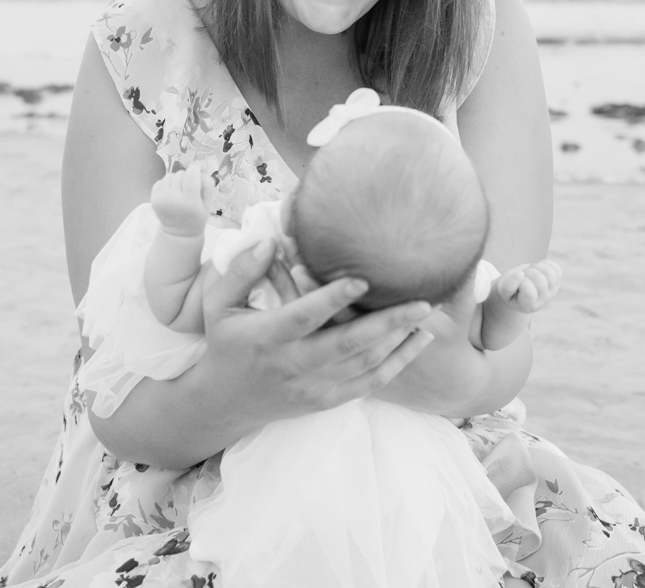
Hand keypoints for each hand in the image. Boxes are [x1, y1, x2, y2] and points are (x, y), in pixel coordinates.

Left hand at [149, 165, 209, 235]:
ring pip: (170, 175)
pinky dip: (166, 185)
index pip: (191, 174)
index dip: (195, 169)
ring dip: (176, 180)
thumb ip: (207, 184)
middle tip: (189, 188)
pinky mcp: (154, 199)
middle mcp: (174, 200)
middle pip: (180, 174)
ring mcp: (162, 199)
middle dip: (186, 177)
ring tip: (180, 191)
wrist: (179, 233)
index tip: (197, 172)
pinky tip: (171, 194)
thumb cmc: (196, 216)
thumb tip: (198, 168)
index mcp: (190, 202)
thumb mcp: (208, 203)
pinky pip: (160, 181)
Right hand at [197, 239, 435, 427]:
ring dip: (399, 341)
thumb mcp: (217, 305)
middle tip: (422, 301)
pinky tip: (420, 341)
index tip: (362, 279)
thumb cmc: (225, 343)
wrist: (226, 402)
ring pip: (364, 365)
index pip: (304, 317)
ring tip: (427, 314)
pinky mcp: (327, 400)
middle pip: (347, 345)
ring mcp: (313, 386)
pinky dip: (398, 363)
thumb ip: (242, 271)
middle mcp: (293, 364)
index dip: (332, 300)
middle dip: (388, 323)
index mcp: (267, 337)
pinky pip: (369, 385)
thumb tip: (268, 241)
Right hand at [496, 259, 561, 312]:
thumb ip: (508, 285)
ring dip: (537, 266)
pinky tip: (538, 268)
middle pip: (540, 280)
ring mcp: (551, 291)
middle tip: (523, 274)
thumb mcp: (503, 290)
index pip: (530, 293)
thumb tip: (520, 274)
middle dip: (528, 272)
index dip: (521, 280)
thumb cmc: (509, 289)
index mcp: (527, 306)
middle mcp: (542, 301)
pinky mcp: (556, 282)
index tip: (517, 277)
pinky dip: (546, 264)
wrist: (519, 289)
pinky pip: (556, 268)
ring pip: (550, 274)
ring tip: (530, 270)